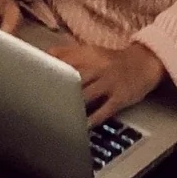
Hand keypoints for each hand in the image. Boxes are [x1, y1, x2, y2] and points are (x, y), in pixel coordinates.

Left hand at [50, 37, 165, 125]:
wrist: (144, 63)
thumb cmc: (111, 61)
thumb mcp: (90, 50)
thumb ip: (65, 52)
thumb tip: (42, 55)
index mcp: (87, 55)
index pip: (61, 63)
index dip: (46, 74)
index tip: (32, 85)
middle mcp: (98, 67)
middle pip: (72, 80)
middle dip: (57, 92)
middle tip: (40, 105)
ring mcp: (110, 83)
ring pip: (86, 96)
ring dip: (72, 107)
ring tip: (57, 118)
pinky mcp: (121, 97)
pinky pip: (104, 110)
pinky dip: (92, 119)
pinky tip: (82, 127)